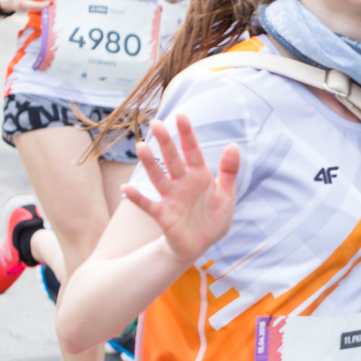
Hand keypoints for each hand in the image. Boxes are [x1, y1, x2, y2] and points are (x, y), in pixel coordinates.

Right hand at [123, 114, 239, 266]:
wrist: (202, 244)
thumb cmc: (213, 217)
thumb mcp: (227, 193)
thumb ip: (229, 171)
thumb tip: (233, 145)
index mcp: (199, 175)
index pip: (193, 150)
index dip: (187, 134)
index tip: (181, 115)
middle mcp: (182, 183)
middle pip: (172, 159)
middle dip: (165, 142)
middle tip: (156, 122)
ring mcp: (171, 198)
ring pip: (158, 177)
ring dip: (150, 163)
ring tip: (141, 146)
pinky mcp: (164, 215)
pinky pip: (149, 205)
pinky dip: (138, 197)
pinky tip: (127, 188)